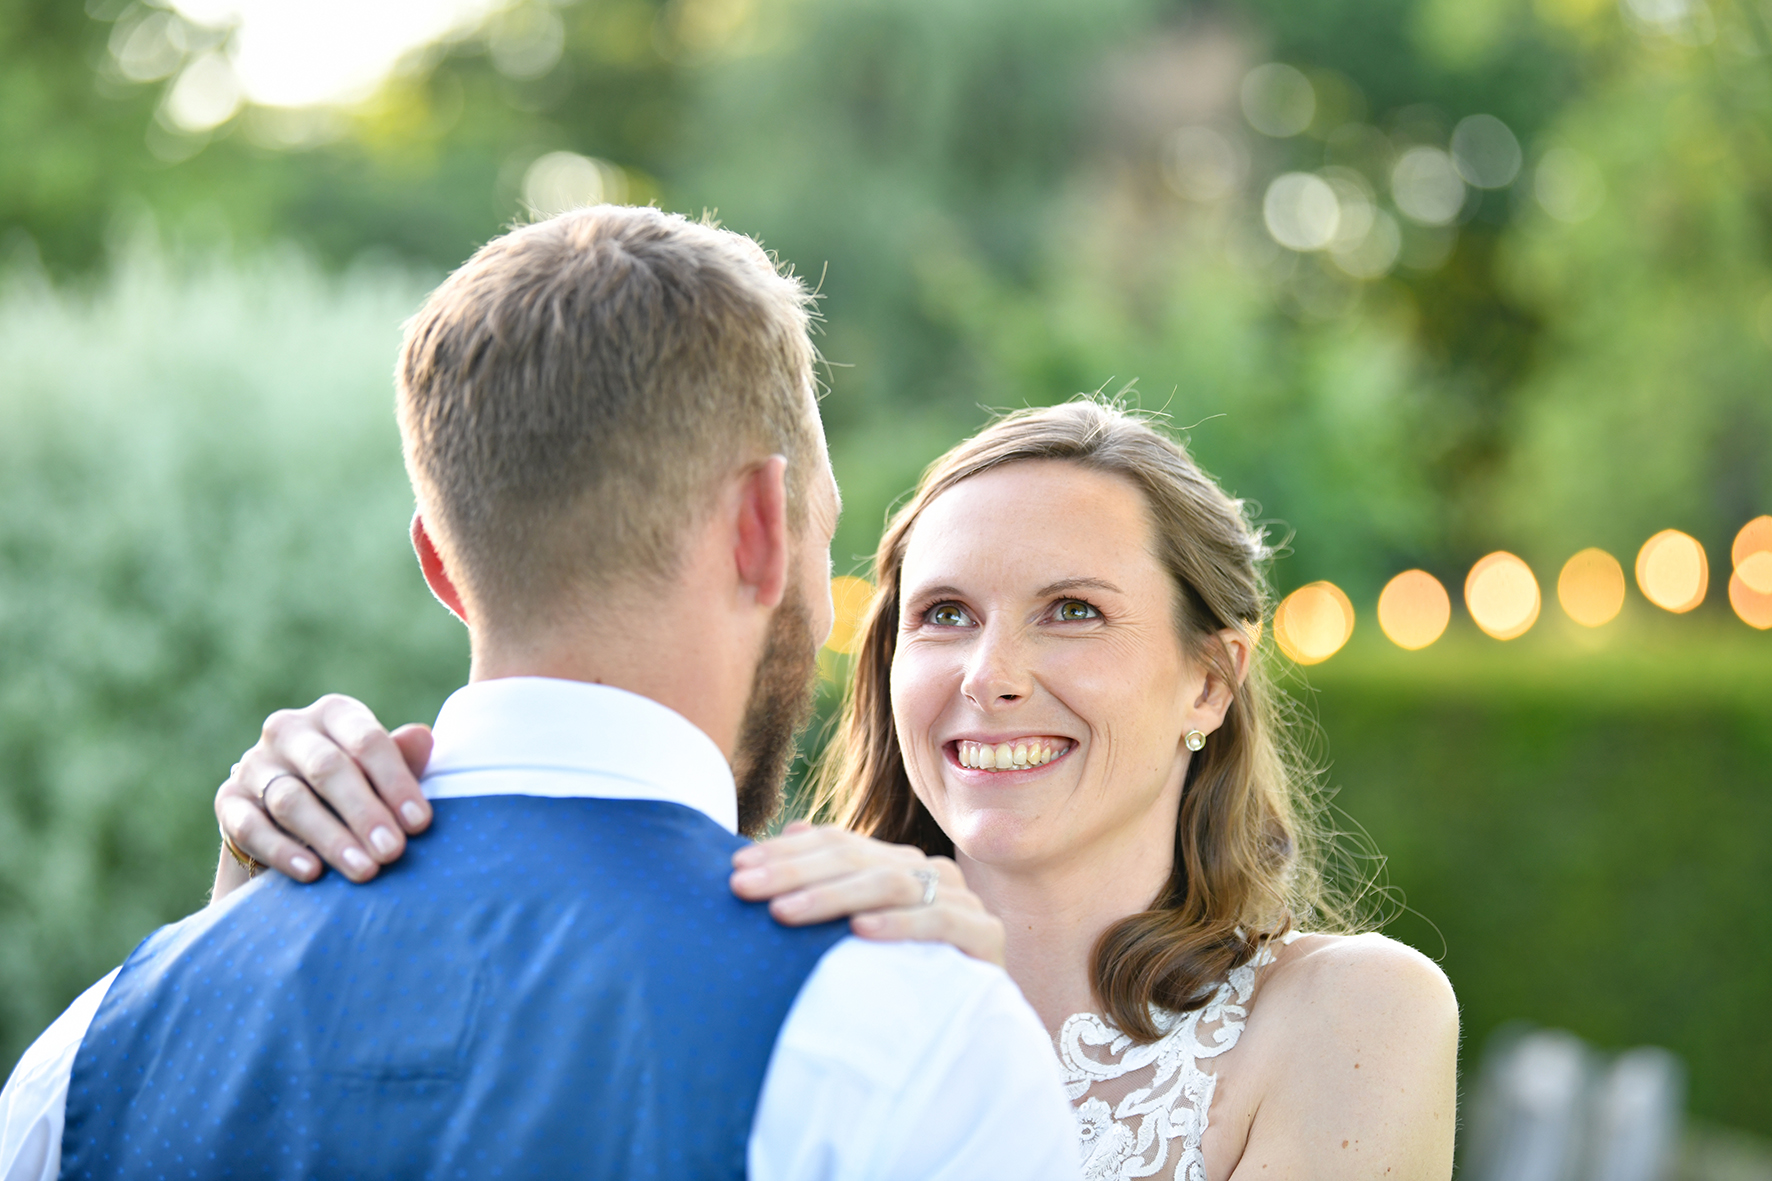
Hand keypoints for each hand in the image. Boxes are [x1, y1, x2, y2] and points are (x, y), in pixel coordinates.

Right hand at [214, 694, 433, 895]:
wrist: (291, 821)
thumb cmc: (355, 791)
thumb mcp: (381, 775)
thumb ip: (401, 760)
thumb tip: (423, 737)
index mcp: (334, 714)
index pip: (366, 740)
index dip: (396, 782)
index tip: (420, 823)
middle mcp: (288, 730)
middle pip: (328, 768)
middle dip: (364, 813)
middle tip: (393, 851)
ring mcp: (253, 764)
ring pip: (291, 801)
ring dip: (330, 838)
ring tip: (364, 870)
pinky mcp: (228, 801)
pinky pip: (251, 827)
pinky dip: (283, 851)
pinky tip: (312, 873)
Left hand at [730, 822, 1005, 966]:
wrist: (976, 1029)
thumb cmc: (906, 976)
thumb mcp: (859, 930)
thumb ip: (830, 884)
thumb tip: (793, 828)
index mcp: (897, 862)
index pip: (836, 843)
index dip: (785, 852)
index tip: (736, 869)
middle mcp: (928, 871)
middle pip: (855, 859)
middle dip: (793, 872)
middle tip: (743, 888)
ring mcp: (960, 899)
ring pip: (891, 883)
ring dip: (832, 896)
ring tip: (784, 912)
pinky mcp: (984, 934)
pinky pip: (939, 921)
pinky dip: (898, 924)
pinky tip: (859, 931)